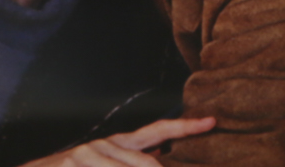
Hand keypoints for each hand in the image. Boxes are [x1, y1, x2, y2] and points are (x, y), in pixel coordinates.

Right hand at [23, 116, 216, 165]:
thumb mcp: (108, 162)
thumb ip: (133, 159)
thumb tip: (162, 159)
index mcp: (120, 143)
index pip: (158, 130)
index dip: (185, 127)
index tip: (211, 122)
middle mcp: (107, 144)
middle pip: (147, 163)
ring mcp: (88, 154)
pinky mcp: (72, 164)